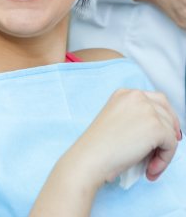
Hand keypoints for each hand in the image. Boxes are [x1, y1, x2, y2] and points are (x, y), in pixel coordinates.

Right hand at [31, 88, 180, 216]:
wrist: (92, 154)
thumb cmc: (100, 144)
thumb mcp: (118, 120)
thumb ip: (136, 118)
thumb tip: (161, 132)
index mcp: (124, 94)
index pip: (155, 100)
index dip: (164, 118)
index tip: (165, 133)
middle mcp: (137, 96)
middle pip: (167, 111)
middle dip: (170, 130)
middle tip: (165, 149)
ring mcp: (148, 110)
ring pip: (170, 130)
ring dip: (164, 151)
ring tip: (150, 166)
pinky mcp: (156, 127)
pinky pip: (171, 145)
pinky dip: (164, 160)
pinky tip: (150, 169)